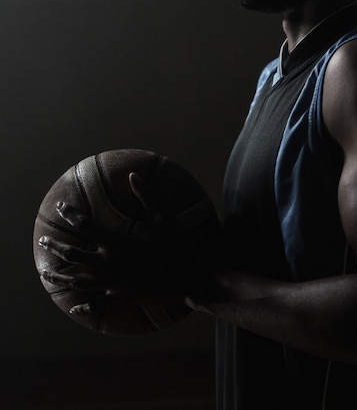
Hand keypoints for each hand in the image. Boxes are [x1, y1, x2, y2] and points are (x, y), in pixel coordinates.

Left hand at [38, 172, 194, 312]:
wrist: (188, 277)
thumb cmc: (176, 245)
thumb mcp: (163, 217)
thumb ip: (147, 195)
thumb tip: (133, 175)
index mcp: (115, 242)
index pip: (84, 225)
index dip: (70, 214)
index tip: (61, 207)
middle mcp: (107, 262)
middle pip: (71, 253)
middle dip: (54, 246)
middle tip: (42, 241)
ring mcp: (112, 281)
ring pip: (77, 280)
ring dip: (58, 276)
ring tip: (44, 273)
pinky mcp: (121, 295)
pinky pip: (98, 303)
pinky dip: (85, 306)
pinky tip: (74, 309)